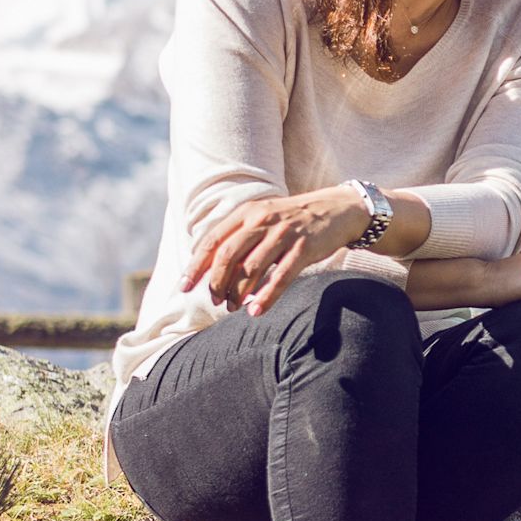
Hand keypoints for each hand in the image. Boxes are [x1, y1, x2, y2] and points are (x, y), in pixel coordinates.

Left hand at [188, 186, 370, 311]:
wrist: (337, 210)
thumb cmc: (293, 221)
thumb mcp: (263, 219)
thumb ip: (239, 237)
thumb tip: (211, 268)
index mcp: (247, 213)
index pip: (212, 240)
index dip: (196, 266)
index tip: (184, 287)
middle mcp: (262, 220)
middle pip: (228, 255)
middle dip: (216, 282)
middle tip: (215, 300)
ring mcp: (283, 234)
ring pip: (251, 268)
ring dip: (238, 293)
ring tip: (233, 308)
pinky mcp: (303, 248)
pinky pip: (280, 277)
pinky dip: (266, 297)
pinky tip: (256, 311)